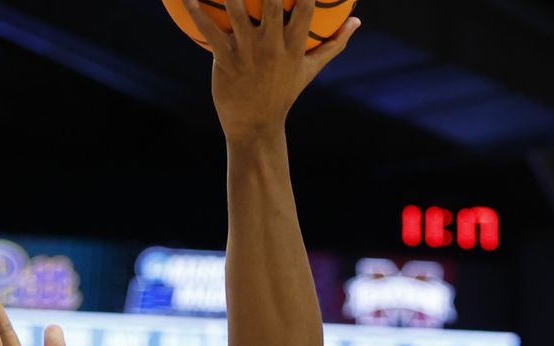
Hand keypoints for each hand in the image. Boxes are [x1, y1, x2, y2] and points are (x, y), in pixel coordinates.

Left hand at [184, 0, 358, 141]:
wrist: (256, 126)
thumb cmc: (283, 94)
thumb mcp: (311, 69)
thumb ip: (333, 44)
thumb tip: (357, 21)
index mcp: (295, 46)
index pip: (306, 7)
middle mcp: (272, 47)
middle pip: (272, 2)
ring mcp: (248, 54)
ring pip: (238, 12)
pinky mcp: (225, 61)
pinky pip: (210, 32)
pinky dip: (196, 13)